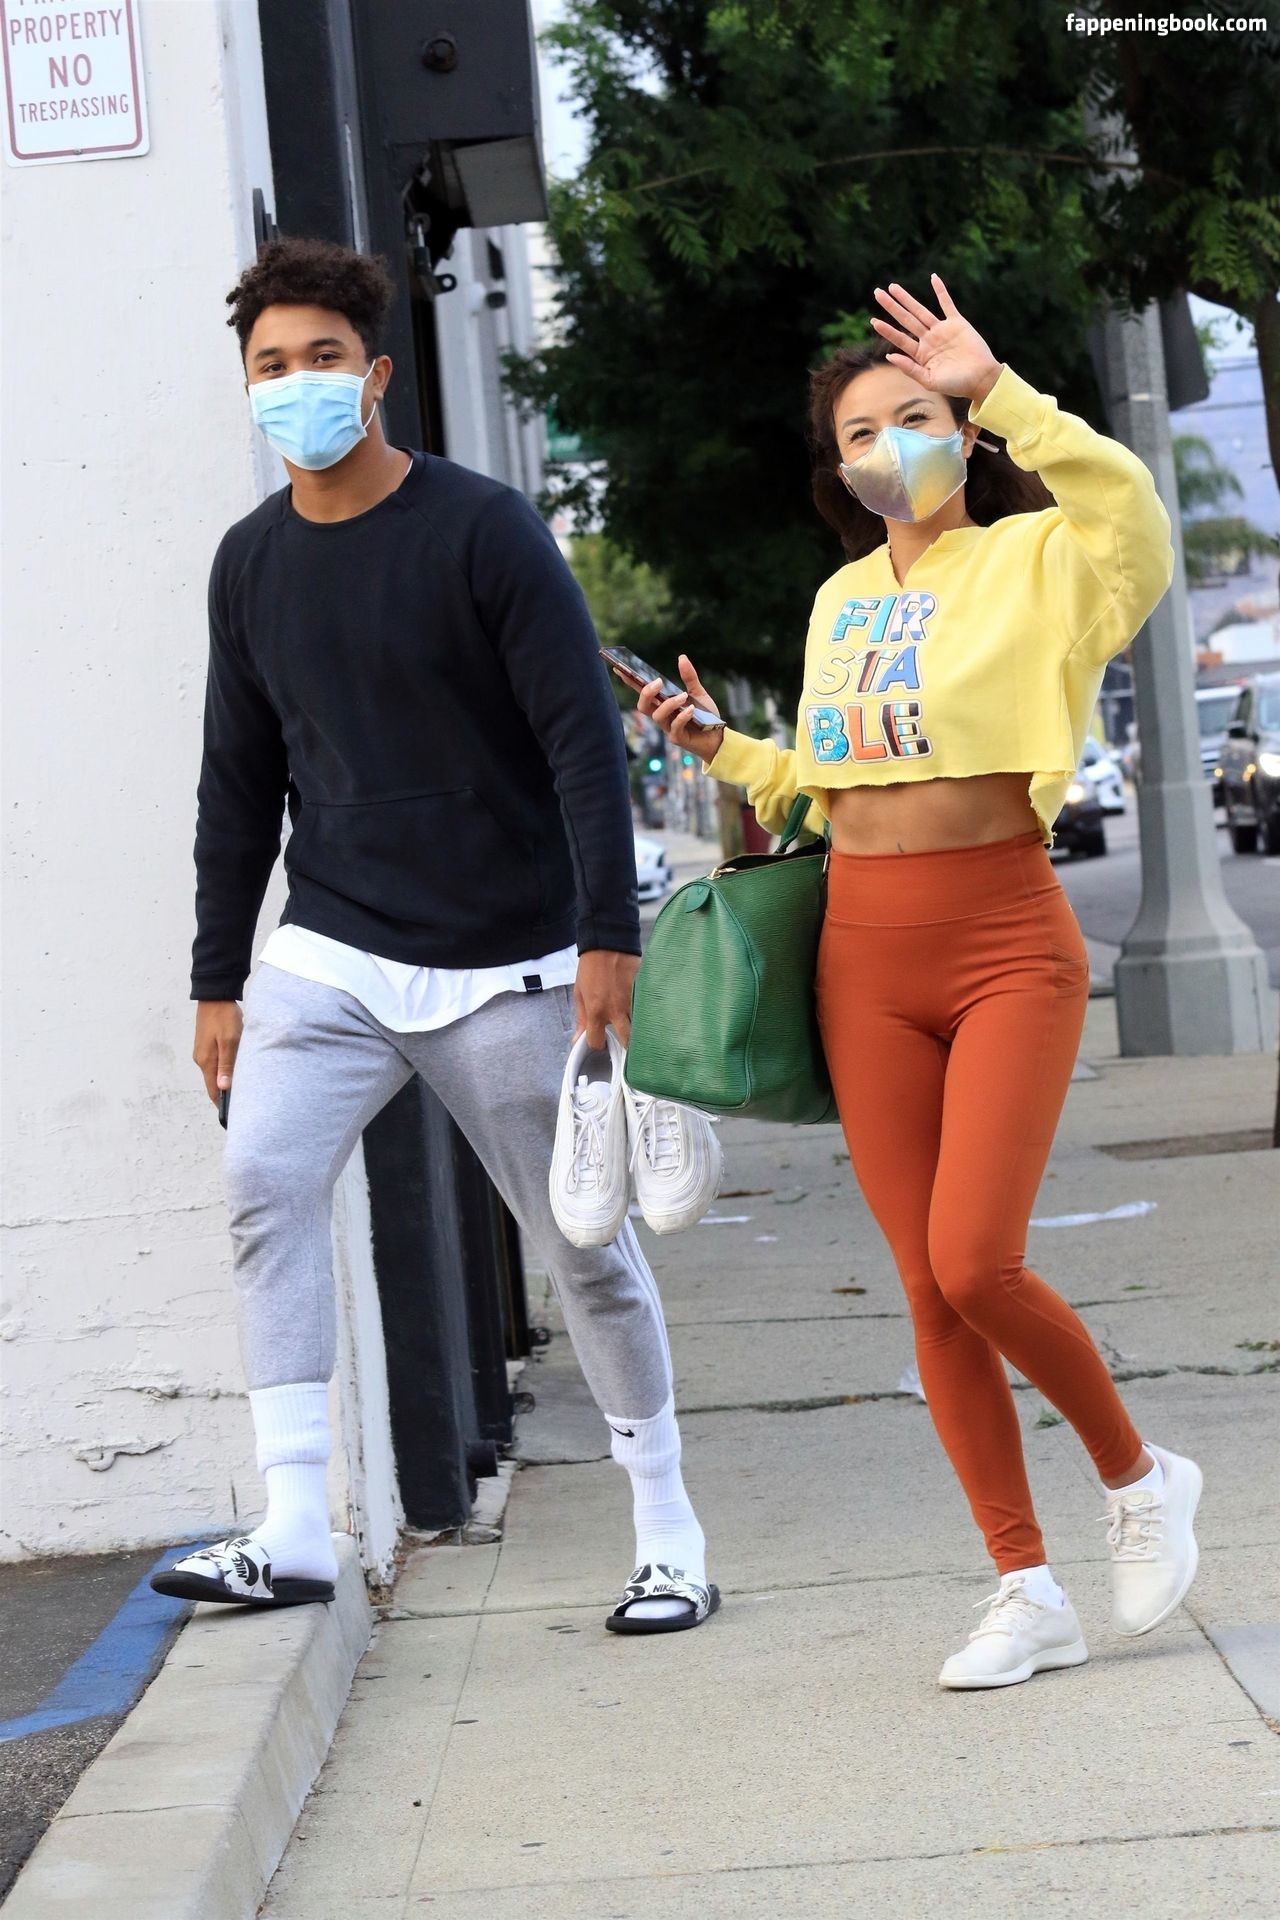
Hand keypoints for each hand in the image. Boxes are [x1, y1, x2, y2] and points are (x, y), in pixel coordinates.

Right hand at [194, 999, 241, 1105]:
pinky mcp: (207, 1046)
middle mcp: (202, 1060)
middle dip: (226, 1094)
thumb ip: (227, 1065)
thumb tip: (223, 1088)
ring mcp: (203, 1053)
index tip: (234, 1113)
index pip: (213, 1091)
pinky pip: (217, 1063)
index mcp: (206, 1061)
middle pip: (214, 1084)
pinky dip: (226, 1070)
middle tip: (243, 1102)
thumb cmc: (224, 1017)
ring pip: (216, 1073)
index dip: (222, 1104)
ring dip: (227, 1081)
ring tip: (243, 1088)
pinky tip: (237, 1069)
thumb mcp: (230, 1040)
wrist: (215, 996)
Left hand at [575, 948, 640, 1049]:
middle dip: (626, 1045)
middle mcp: (617, 1010)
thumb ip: (581, 1018)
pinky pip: (647, 1011)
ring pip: (641, 1026)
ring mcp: (633, 1002)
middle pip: (627, 1041)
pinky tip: (644, 1013)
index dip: (597, 1043)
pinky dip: (645, 1014)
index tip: (600, 1038)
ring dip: (638, 1029)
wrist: (609, 942)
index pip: (597, 1042)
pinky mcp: (645, 993)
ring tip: (636, 1028)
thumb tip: (577, 1039)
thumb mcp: (580, 992)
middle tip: (623, 1040)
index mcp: (597, 1011)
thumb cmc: (592, 966)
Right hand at [636, 653, 724, 766]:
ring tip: (683, 696)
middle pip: (643, 706)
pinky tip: (691, 709)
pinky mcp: (677, 738)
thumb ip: (689, 677)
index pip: (642, 692)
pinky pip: (674, 728)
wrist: (718, 737)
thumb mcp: (698, 693)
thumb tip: (681, 657)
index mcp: (662, 704)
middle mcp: (662, 716)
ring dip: (669, 704)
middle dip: (646, 694)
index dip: (629, 681)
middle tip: (658, 682)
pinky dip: (681, 717)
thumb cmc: (705, 716)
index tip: (619, 668)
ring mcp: (668, 728)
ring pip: (657, 716)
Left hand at [870, 274, 1001, 405]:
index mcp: (921, 355)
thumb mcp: (930, 380)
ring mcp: (942, 330)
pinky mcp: (957, 323)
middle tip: (877, 293)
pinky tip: (933, 278)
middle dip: (891, 306)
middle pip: (906, 320)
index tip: (873, 321)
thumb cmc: (956, 385)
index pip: (900, 338)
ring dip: (907, 299)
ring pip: (921, 310)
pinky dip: (941, 291)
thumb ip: (910, 368)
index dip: (887, 330)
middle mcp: (929, 340)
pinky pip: (947, 304)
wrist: (981, 379)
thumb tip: (890, 355)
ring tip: (892, 287)